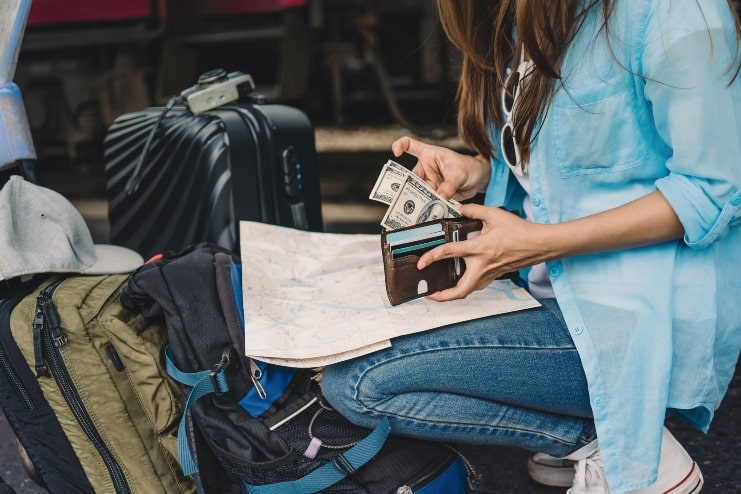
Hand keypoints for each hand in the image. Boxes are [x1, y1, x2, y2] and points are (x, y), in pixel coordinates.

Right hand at [392, 136, 489, 201]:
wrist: (480, 179)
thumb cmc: (470, 167)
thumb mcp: (459, 174)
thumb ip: (449, 186)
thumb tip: (439, 197)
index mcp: (429, 154)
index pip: (410, 144)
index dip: (400, 145)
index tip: (395, 152)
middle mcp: (426, 168)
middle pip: (410, 177)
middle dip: (407, 187)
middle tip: (405, 197)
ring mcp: (429, 181)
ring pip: (418, 191)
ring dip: (418, 200)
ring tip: (418, 209)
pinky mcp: (434, 192)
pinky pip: (427, 199)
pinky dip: (426, 206)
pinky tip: (425, 213)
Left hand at [417, 204, 549, 300]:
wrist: (540, 244)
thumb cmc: (520, 231)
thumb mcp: (494, 215)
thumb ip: (473, 211)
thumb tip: (459, 208)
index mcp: (479, 249)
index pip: (449, 253)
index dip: (431, 257)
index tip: (421, 263)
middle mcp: (482, 266)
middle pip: (459, 291)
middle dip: (442, 296)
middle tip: (429, 295)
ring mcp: (490, 274)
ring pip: (468, 291)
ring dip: (453, 294)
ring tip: (441, 292)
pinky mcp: (495, 275)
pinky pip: (477, 286)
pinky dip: (466, 287)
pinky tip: (461, 281)